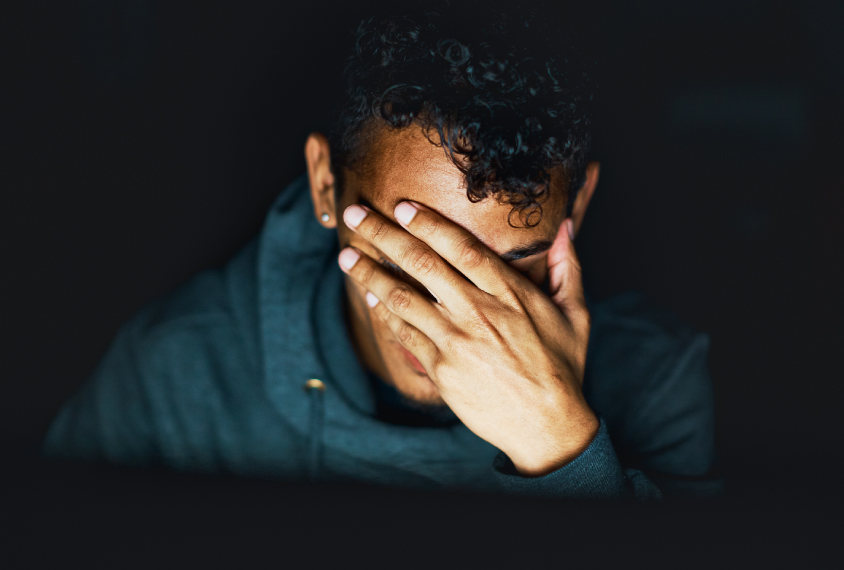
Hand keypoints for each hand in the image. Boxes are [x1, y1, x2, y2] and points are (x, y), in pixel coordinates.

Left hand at [338, 201, 598, 475]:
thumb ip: (568, 267)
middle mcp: (478, 311)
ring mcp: (456, 340)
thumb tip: (567, 227)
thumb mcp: (575, 313)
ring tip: (347, 256)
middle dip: (385, 235)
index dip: (428, 223)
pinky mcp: (441, 368)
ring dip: (370, 273)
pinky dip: (383, 313)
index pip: (461, 247)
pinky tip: (368, 296)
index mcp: (510, 292)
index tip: (402, 206)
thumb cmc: (562, 367)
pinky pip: (404, 334)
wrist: (548, 424)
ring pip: (403, 297)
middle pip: (423, 264)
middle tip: (356, 215)